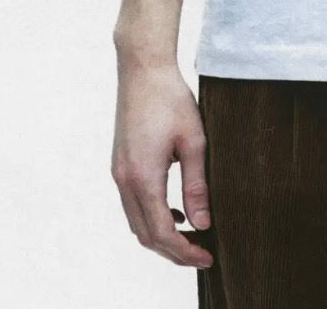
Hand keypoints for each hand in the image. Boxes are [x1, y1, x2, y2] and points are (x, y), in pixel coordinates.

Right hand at [111, 60, 214, 268]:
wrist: (143, 69)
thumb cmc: (171, 98)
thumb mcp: (193, 141)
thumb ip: (197, 185)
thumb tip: (203, 223)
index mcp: (143, 177)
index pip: (161, 232)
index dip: (184, 251)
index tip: (208, 257)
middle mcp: (124, 180)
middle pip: (146, 235)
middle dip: (173, 251)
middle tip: (203, 253)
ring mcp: (118, 173)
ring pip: (137, 222)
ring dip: (161, 236)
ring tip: (192, 237)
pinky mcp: (120, 165)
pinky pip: (133, 204)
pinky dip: (152, 217)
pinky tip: (174, 211)